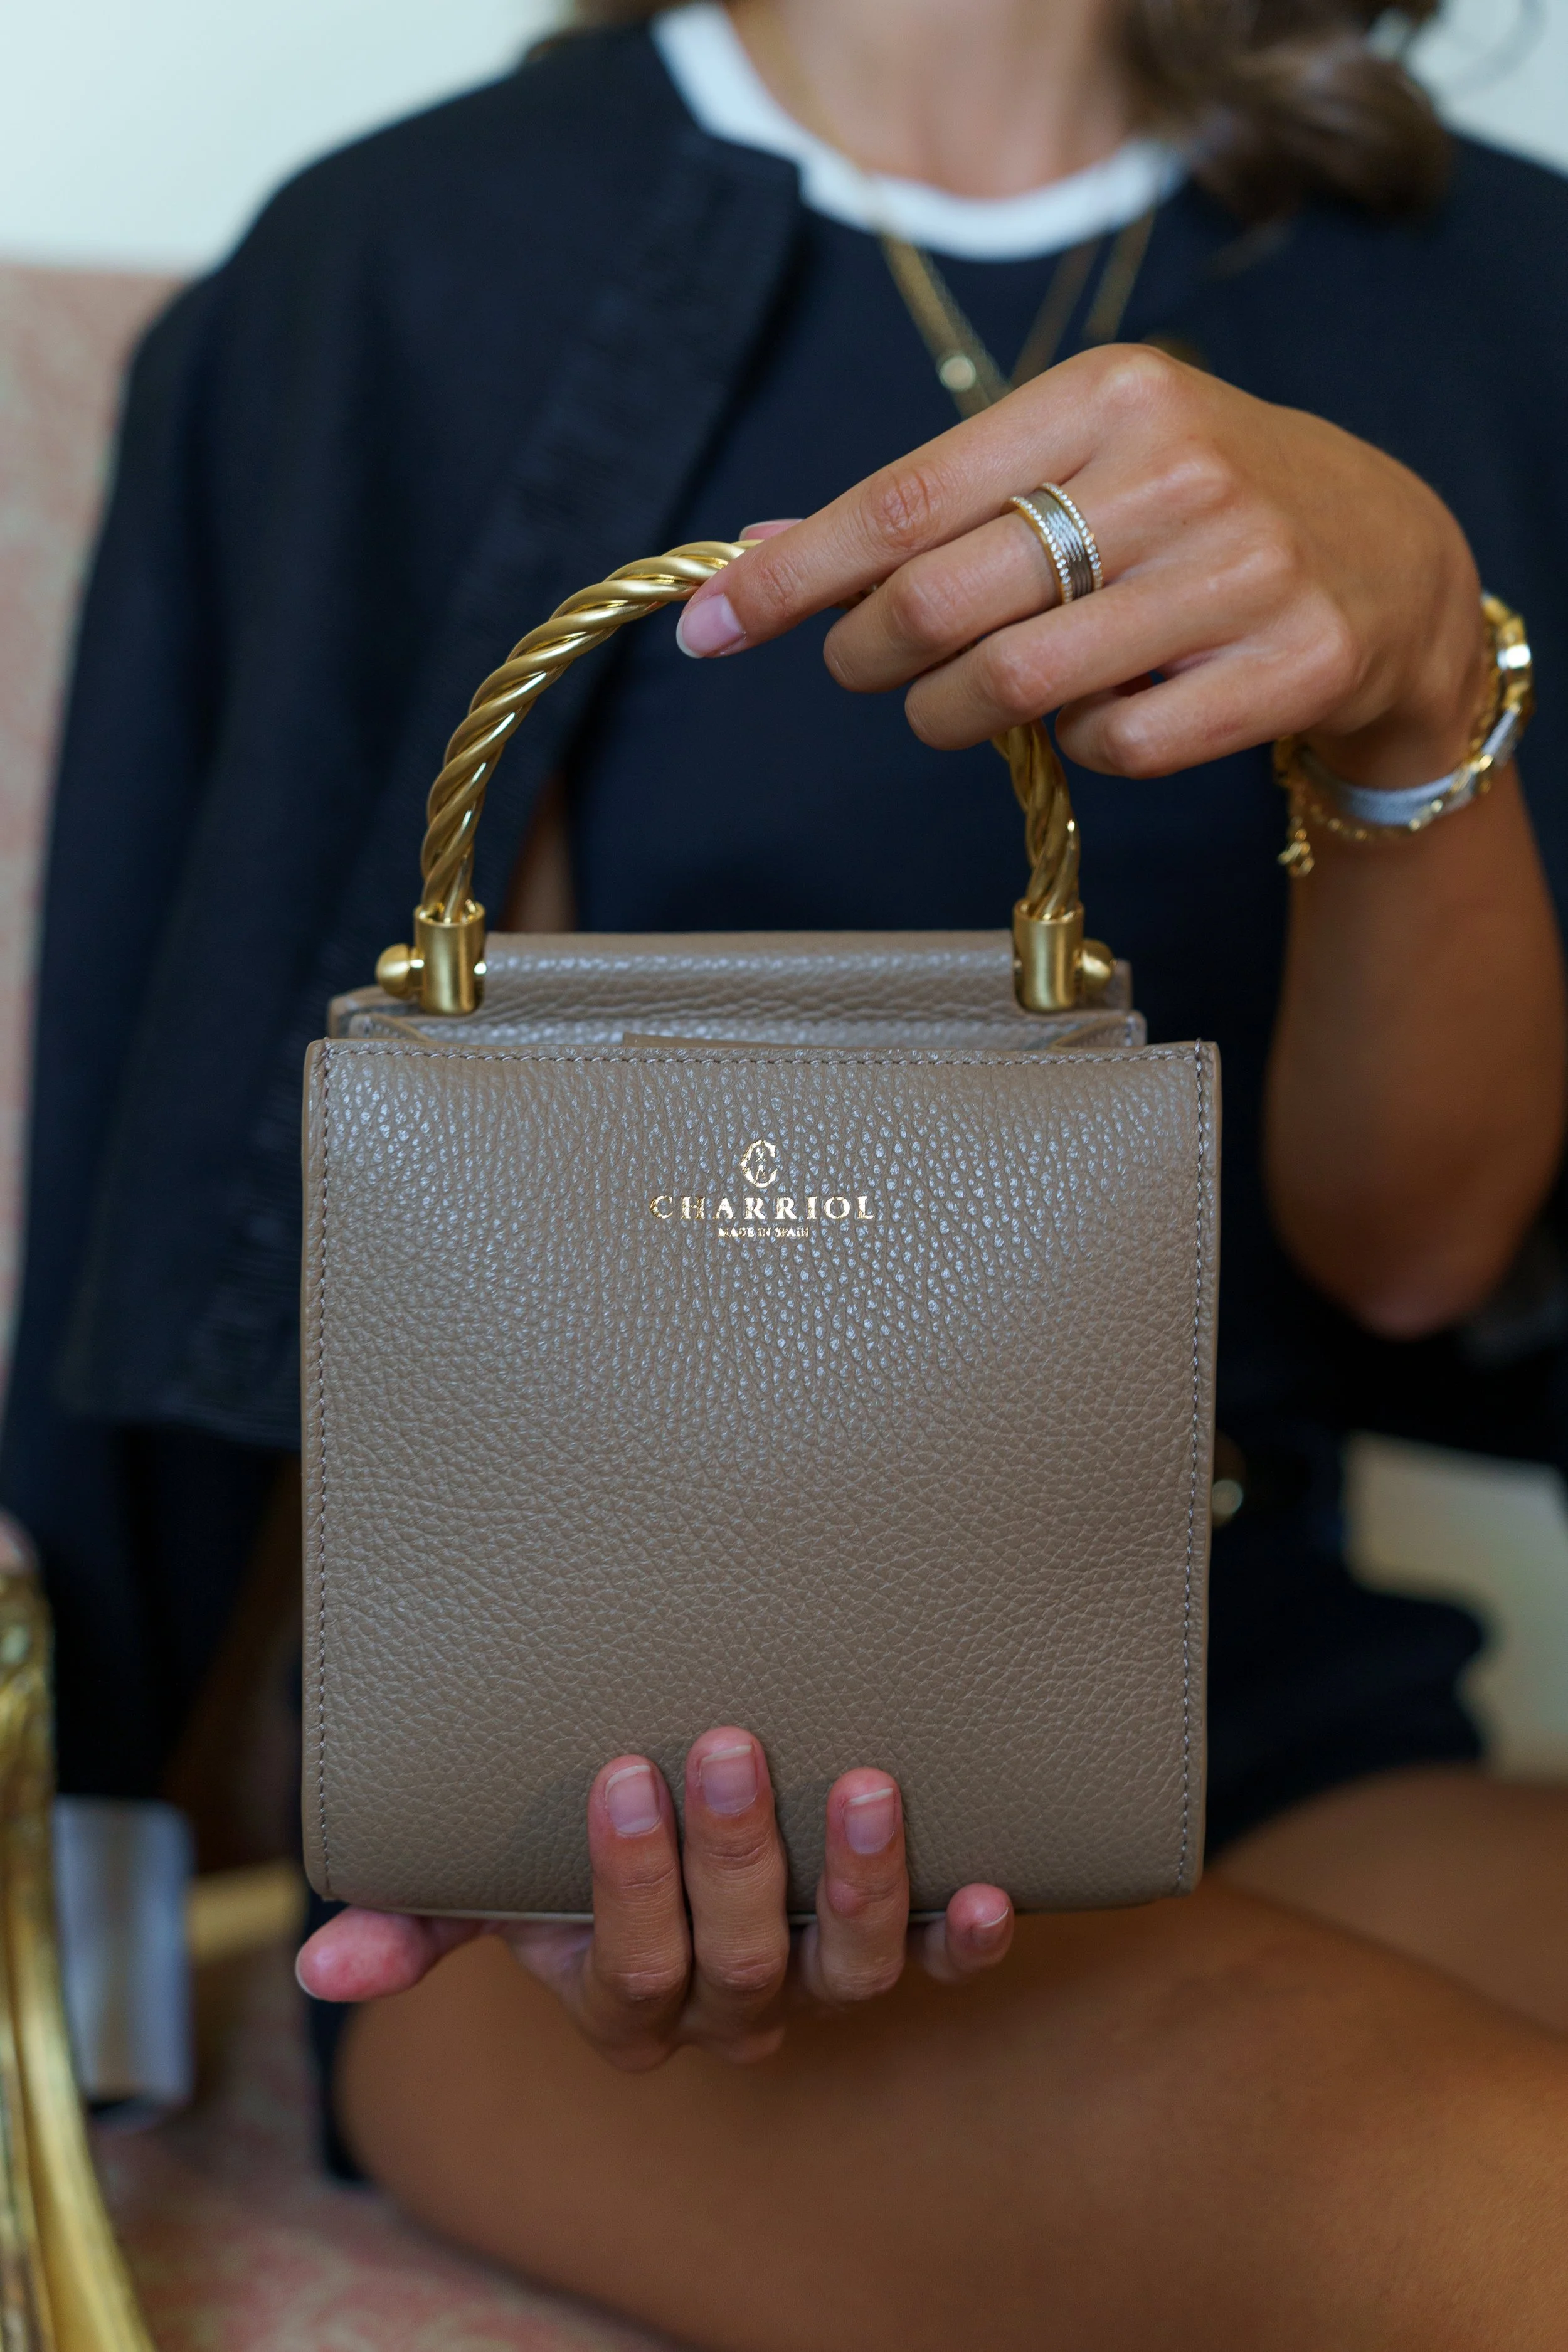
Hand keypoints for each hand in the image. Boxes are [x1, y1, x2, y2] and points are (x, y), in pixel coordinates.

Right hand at [297, 1726, 1013, 2069]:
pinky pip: (937, 1962)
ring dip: (863, 1888)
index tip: (622, 1771)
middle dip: (736, 1858)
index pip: (628, 1967)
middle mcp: (726, 2005)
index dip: (628, 1883)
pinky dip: (965, 1935)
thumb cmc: (568, 1848)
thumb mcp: (489, 1877)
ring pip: (846, 1974)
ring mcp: (815, 1976)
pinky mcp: (892, 1940)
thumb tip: (324, 1961)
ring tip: (871, 1787)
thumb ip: (420, 1913)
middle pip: (737, 1964)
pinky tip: (990, 1889)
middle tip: (726, 1742)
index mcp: (625, 1995)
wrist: (677, 1822)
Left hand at [677, 345, 1486, 791]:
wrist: (1391, 558)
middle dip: (870, 656)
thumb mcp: (1078, 461)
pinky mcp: (1292, 664)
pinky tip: (1098, 712)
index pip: (906, 497)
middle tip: (867, 668)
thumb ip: (931, 507)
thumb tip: (757, 556)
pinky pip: (1114, 748)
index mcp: (1107, 394)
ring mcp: (1242, 569)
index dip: (792, 577)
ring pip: (1016, 686)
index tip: (707, 629)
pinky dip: (1076, 749)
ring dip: (955, 715)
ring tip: (967, 699)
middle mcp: (1178, 469)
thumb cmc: (1193, 509)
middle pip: (944, 603)